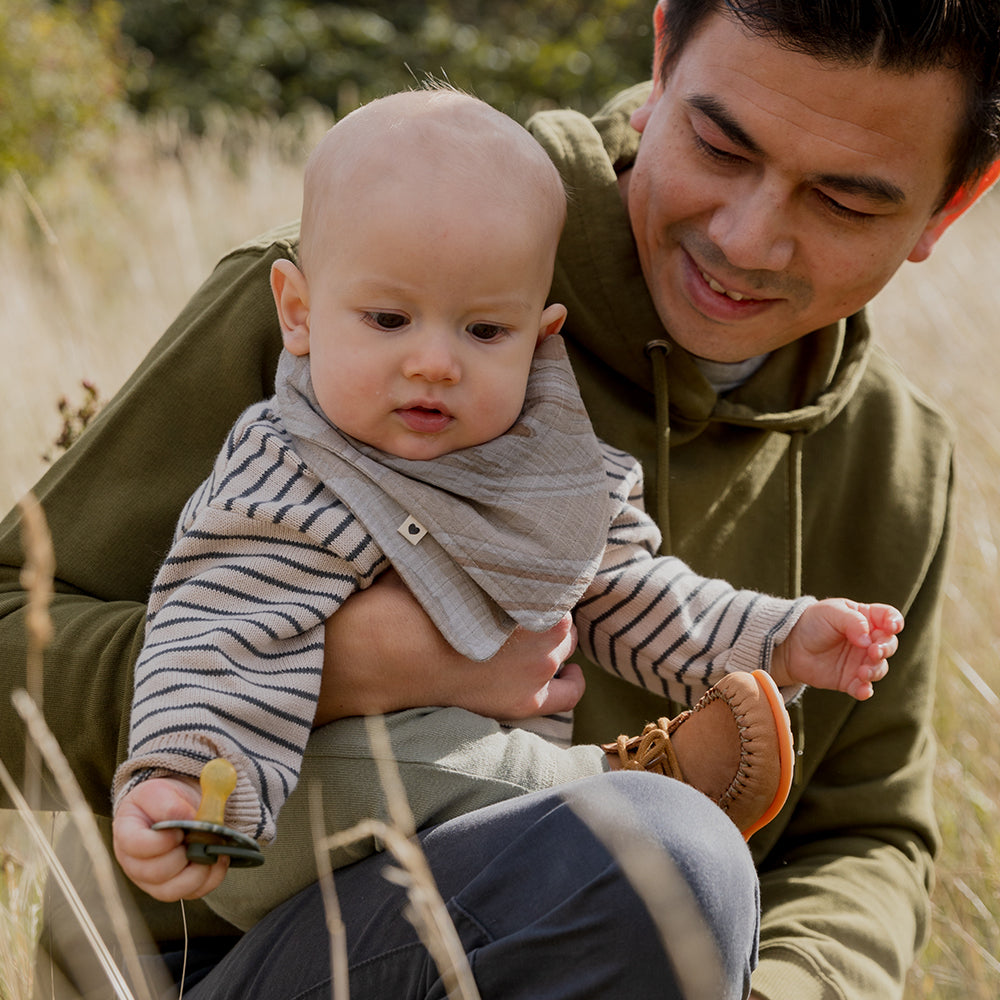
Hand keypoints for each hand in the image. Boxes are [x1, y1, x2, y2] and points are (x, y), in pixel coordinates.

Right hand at [112, 776, 229, 900]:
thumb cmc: (164, 801)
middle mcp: (135, 863)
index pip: (134, 846)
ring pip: (171, 891)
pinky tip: (218, 860)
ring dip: (197, 873)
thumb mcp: (162, 791)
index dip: (159, 842)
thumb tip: (189, 820)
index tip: (179, 831)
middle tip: (197, 840)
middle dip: (181, 857)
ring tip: (211, 852)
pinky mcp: (174, 887)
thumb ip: (171, 805)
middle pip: (154, 873)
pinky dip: (210, 879)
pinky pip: (191, 893)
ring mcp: (153, 880)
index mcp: (127, 834)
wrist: (176, 807)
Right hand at [317, 569, 584, 723]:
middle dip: (543, 605)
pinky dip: (570, 682)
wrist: (383, 656)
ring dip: (551, 638)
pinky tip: (565, 673)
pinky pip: (569, 694)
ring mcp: (538, 669)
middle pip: (560, 611)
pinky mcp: (524, 702)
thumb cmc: (408, 601)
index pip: (553, 577)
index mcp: (532, 588)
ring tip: (528, 633)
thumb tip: (470, 525)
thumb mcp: (438, 554)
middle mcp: (546, 629)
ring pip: (564, 646)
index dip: (534, 577)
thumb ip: (466, 546)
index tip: (518, 574)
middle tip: (514, 603)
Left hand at [771, 599, 902, 698]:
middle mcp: (868, 641)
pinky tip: (862, 690)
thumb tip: (868, 640)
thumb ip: (852, 621)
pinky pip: (863, 688)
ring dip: (875, 670)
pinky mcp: (850, 680)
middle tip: (873, 651)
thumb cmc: (812, 622)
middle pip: (889, 644)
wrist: (790, 645)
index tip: (891, 627)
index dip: (894, 621)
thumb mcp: (831, 612)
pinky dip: (865, 690)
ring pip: (880, 668)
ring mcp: (861, 661)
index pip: (889, 618)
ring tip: (862, 671)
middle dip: (886, 648)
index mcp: (866, 618)